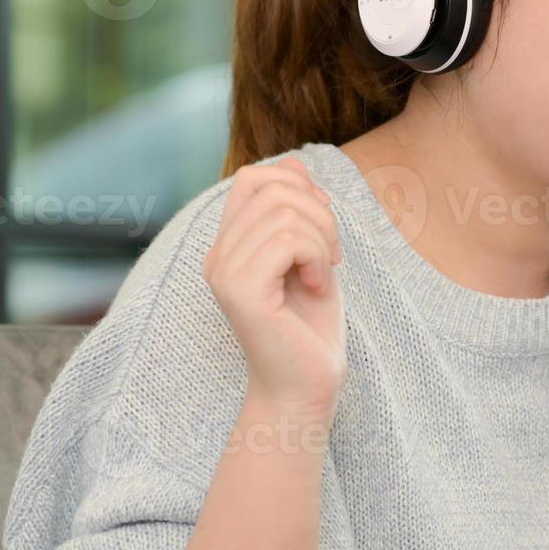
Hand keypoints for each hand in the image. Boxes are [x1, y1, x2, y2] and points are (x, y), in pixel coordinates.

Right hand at [203, 156, 345, 423]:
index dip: (298, 186)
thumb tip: (295, 162)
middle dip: (319, 212)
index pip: (253, 178)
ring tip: (324, 272)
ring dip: (322, 238)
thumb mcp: (311, 257)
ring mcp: (224, 272)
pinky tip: (317, 285)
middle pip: (272, 187)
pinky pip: (288, 240)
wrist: (305, 387)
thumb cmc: (311, 328)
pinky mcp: (240, 290)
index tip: (323, 227)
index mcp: (230, 245)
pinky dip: (317, 257)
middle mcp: (217, 255)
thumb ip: (300, 213)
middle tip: (330, 255)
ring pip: (284, 212)